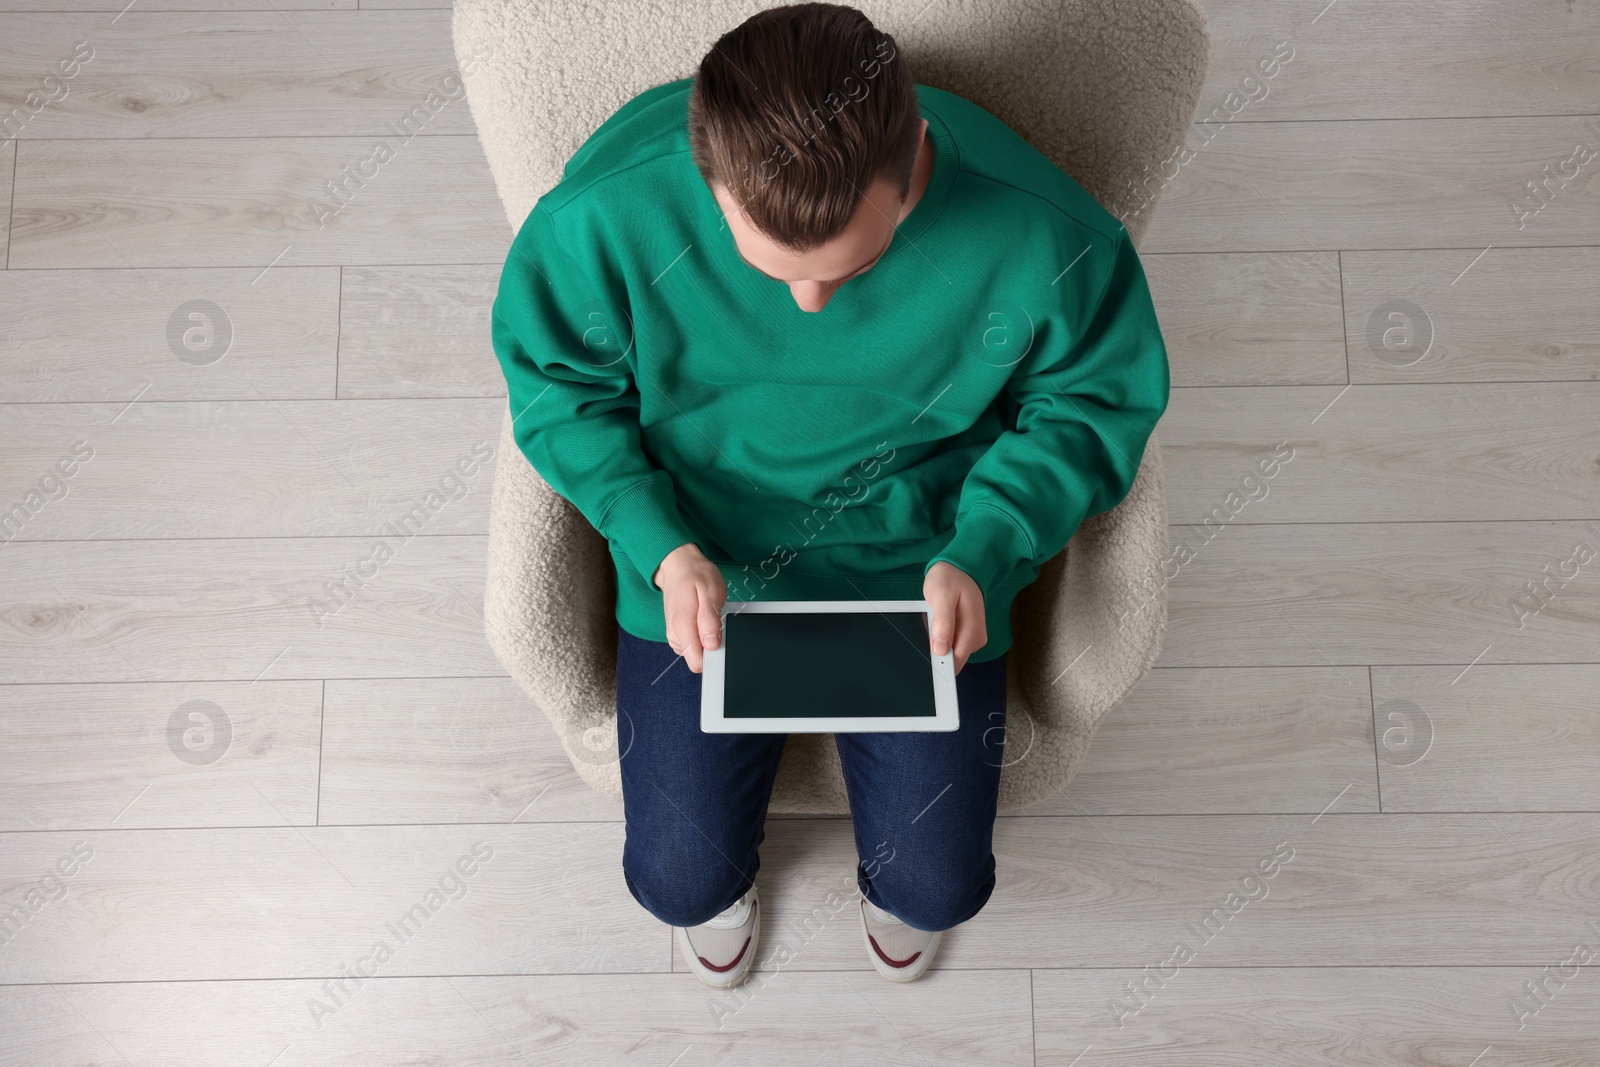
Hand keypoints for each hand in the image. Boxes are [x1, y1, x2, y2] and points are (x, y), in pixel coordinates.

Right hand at [652, 542, 726, 673]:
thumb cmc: (696, 575)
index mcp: (682, 626)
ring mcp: (675, 635)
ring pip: (697, 652)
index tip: (723, 642)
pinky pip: (694, 645)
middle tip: (717, 621)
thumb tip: (712, 644)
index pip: (696, 662)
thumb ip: (710, 619)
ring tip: (709, 616)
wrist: (678, 566)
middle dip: (713, 646)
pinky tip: (703, 619)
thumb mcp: (710, 591)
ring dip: (708, 639)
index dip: (714, 657)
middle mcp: (675, 634)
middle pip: (698, 659)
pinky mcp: (677, 634)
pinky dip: (702, 635)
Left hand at [923, 561, 986, 673]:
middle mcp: (976, 638)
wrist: (959, 570)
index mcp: (973, 630)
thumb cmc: (950, 579)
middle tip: (928, 629)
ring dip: (937, 643)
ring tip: (933, 622)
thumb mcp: (943, 596)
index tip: (925, 665)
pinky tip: (937, 624)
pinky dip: (940, 637)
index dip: (939, 666)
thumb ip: (943, 622)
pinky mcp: (966, 636)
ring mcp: (972, 638)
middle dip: (936, 651)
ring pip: (949, 653)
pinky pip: (949, 644)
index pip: (956, 662)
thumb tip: (940, 649)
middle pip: (952, 660)